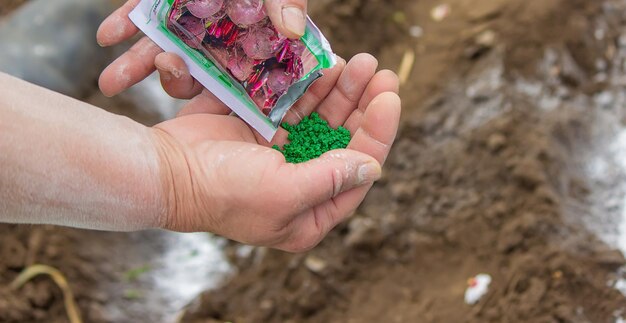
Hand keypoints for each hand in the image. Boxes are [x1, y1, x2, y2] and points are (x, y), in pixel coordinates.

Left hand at [97, 0, 308, 97]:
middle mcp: (214, 37)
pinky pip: (139, 17)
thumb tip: (294, 30)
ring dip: (136, 67)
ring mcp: (185, 20)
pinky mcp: (161, 1)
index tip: (210, 105)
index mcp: (246, 42)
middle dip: (175, 82)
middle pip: (194, 72)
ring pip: (161, 51)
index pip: (236, 79)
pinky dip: (122, 25)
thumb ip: (284, 1)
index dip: (222, 96)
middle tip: (166, 75)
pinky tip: (106, 37)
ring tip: (110, 84)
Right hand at [145, 54, 400, 251]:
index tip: (390, 98)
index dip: (378, 133)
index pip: (358, 171)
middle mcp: (301, 184)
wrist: (166, 170)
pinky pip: (295, 104)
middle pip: (344, 140)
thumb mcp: (282, 192)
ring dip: (342, 91)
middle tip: (381, 72)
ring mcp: (282, 154)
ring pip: (323, 118)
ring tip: (360, 63)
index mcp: (310, 214)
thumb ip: (330, 179)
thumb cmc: (223, 192)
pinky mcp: (263, 129)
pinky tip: (327, 66)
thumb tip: (373, 166)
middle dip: (364, 105)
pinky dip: (311, 86)